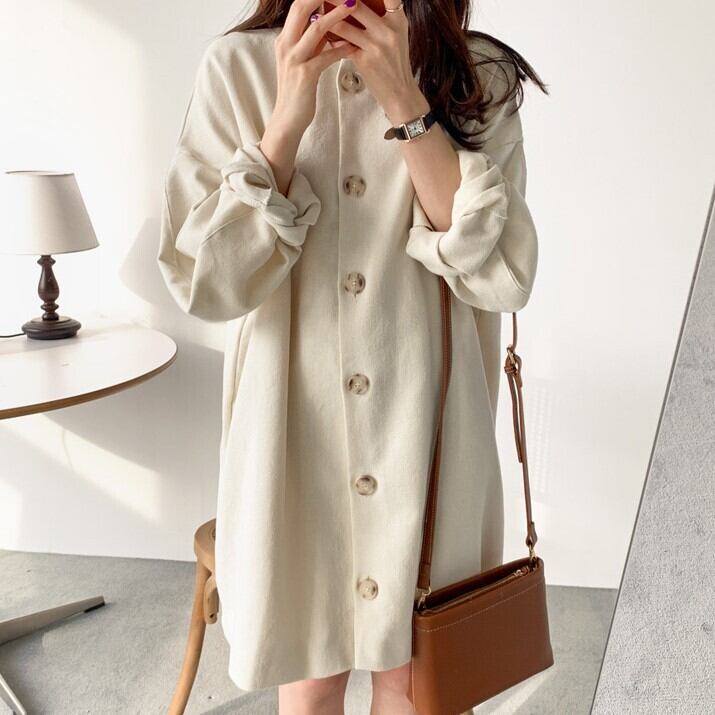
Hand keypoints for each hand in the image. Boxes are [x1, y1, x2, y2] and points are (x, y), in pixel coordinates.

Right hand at [261, 0, 358, 194]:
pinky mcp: (305, 76)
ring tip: (355, 5)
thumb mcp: (303, 60)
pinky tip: (355, 46)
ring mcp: (294, 59)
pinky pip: (326, 56)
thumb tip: (327, 22)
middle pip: (302, 7)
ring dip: (337, 15)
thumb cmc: (298, 90)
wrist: (288, 119)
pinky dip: (341, 49)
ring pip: (315, 28)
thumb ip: (312, 42)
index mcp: (284, 38)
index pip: (298, 4)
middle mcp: (285, 44)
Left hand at [326, 0, 429, 124]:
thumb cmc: (395, 64)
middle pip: (358, 4)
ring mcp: (376, 46)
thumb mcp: (396, 36)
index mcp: (398, 20)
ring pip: (345, 25)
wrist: (400, 94)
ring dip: (327, 18)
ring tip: (313, 14)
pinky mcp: (365, 61)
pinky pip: (342, 45)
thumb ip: (382, 18)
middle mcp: (388, 30)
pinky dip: (330, 39)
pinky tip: (320, 35)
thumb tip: (355, 4)